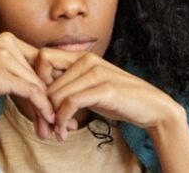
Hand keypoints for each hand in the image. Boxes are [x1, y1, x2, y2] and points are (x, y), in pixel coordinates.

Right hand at [0, 33, 55, 123]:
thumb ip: (17, 70)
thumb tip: (42, 85)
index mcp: (8, 38)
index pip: (40, 60)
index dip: (50, 82)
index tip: (54, 101)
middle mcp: (8, 43)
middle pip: (41, 72)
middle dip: (49, 97)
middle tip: (54, 118)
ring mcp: (4, 56)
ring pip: (38, 84)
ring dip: (46, 107)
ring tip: (49, 124)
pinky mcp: (1, 73)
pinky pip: (31, 91)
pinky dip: (41, 106)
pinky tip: (45, 118)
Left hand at [29, 49, 185, 139]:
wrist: (152, 107)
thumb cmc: (118, 98)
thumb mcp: (89, 87)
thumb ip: (68, 85)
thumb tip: (41, 95)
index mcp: (81, 56)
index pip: (43, 57)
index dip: (37, 79)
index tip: (43, 100)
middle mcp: (87, 60)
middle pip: (46, 80)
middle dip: (42, 106)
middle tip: (46, 126)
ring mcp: (96, 73)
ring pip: (56, 94)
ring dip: (52, 118)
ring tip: (58, 131)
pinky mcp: (105, 88)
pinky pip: (70, 103)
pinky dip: (63, 120)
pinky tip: (65, 131)